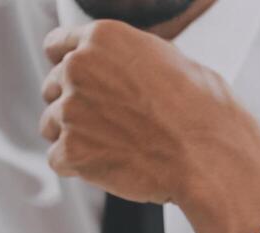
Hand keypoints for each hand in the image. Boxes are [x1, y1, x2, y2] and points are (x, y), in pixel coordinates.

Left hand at [39, 21, 259, 232]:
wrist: (208, 156)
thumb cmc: (201, 111)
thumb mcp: (169, 60)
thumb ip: (129, 59)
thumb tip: (120, 67)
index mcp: (103, 38)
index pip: (58, 45)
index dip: (65, 64)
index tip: (70, 81)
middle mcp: (79, 68)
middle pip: (52, 86)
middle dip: (74, 104)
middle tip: (107, 124)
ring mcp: (71, 110)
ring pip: (51, 124)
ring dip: (74, 137)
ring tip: (114, 146)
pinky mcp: (70, 150)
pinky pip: (58, 160)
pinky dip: (78, 167)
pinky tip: (110, 165)